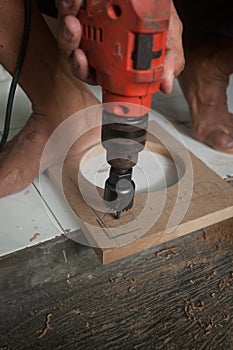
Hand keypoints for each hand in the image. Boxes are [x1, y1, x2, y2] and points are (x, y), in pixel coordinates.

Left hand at [56, 0, 184, 90]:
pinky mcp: (78, 8)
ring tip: (73, 17)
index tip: (84, 61)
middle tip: (75, 36)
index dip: (84, 69)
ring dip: (67, 28)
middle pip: (74, 54)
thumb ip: (168, 59)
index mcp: (112, 59)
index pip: (92, 72)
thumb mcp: (168, 37)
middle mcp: (97, 44)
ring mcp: (87, 25)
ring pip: (67, 33)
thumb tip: (166, 84)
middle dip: (71, 46)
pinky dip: (67, 5)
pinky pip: (65, 8)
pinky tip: (74, 1)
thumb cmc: (154, 14)